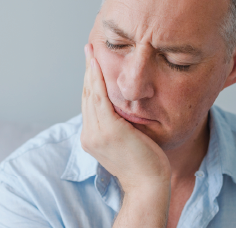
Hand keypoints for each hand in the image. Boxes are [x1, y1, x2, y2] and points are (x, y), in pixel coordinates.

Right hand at [80, 43, 170, 193]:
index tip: (91, 65)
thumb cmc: (145, 166)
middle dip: (88, 71)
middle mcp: (89, 135)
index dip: (89, 83)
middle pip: (86, 96)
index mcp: (92, 139)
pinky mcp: (108, 130)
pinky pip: (99, 98)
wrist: (148, 185)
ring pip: (90, 94)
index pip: (89, 105)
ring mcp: (96, 133)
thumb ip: (120, 126)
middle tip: (89, 49)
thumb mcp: (128, 142)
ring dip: (90, 70)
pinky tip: (97, 65)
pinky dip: (97, 79)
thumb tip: (125, 111)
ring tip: (91, 51)